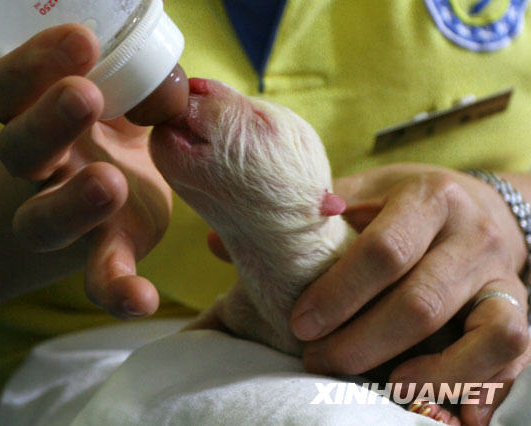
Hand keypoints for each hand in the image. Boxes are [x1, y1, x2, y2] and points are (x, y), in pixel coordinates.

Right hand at [0, 24, 171, 317]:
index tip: (81, 40)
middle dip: (47, 123)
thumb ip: (146, 87)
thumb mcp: (128, 100)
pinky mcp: (107, 251)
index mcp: (39, 117)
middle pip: (19, 151)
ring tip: (110, 183)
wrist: (117, 187)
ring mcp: (68, 216)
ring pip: (43, 221)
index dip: (34, 65)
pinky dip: (118, 290)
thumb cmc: (119, 129)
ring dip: (72, 204)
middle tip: (85, 97)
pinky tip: (142, 299)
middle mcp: (43, 169)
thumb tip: (174, 86)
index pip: (11, 91)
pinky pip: (100, 278)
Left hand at [288, 163, 529, 423]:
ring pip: (486, 334)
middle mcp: (471, 235)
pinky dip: (483, 384)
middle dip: (364, 342)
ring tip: (385, 387)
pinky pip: (513, 351)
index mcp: (429, 197)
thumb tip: (215, 243)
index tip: (300, 324)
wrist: (479, 204)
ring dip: (432, 373)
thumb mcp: (362, 192)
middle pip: (422, 301)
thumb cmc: (407, 202)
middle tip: (319, 361)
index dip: (339, 293)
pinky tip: (452, 411)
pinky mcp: (518, 306)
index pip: (385, 251)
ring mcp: (501, 274)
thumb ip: (307, 219)